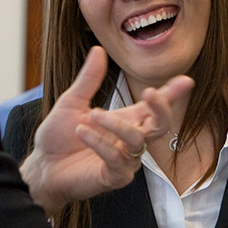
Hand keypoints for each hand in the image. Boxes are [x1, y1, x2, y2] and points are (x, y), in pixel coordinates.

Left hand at [19, 46, 192, 214]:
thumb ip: (89, 79)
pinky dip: (100, 143)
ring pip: (137, 140)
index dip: (171, 94)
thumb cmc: (59, 137)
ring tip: (91, 116)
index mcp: (125, 120)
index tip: (186, 80)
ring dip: (115, 125)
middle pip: (160, 125)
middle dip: (161, 108)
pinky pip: (117, 159)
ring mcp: (125, 160)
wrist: (42, 166)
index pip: (153, 107)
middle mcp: (129, 140)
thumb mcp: (72, 102)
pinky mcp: (115, 177)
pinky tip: (82, 132)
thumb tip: (98, 50)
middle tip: (150, 93)